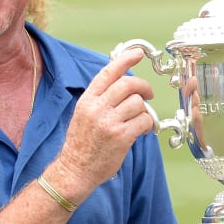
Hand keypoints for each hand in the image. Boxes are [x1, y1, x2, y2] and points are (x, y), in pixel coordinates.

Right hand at [58, 47, 155, 186]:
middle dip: (144, 87)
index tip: (138, 53)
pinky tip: (143, 130)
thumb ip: (101, 98)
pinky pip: (144, 121)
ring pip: (139, 103)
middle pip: (128, 84)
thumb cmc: (82, 143)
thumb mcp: (84, 113)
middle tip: (149, 94)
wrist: (75, 170)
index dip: (125, 59)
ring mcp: (109, 122)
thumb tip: (125, 84)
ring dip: (145, 110)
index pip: (108, 72)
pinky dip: (148, 124)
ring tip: (140, 120)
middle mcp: (97, 108)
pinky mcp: (121, 136)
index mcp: (87, 100)